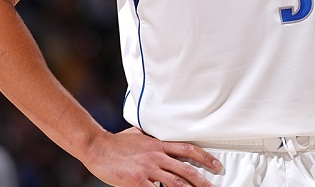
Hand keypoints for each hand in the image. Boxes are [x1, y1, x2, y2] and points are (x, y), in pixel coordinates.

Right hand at [83, 126, 222, 186]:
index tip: (216, 164)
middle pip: (185, 168)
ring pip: (176, 181)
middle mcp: (156, 155)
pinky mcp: (138, 180)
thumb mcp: (137, 134)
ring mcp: (148, 168)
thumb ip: (150, 136)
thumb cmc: (115, 142)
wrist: (97, 147)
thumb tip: (156, 134)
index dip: (204, 156)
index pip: (187, 149)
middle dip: (202, 179)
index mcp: (157, 143)